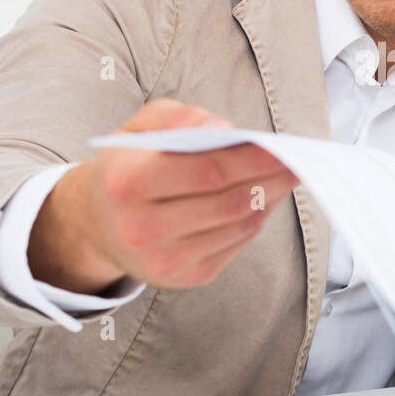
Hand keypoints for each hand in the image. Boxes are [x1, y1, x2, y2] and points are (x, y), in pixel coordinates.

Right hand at [28, 99, 299, 293]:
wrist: (97, 225)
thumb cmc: (127, 167)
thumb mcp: (139, 128)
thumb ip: (178, 118)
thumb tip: (224, 129)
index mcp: (127, 183)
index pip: (206, 170)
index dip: (250, 159)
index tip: (280, 145)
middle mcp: (142, 228)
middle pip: (228, 200)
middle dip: (270, 177)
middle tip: (297, 160)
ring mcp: (164, 259)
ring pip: (237, 224)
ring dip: (269, 197)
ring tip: (287, 175)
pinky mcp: (184, 278)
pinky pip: (235, 244)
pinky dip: (256, 218)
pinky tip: (263, 198)